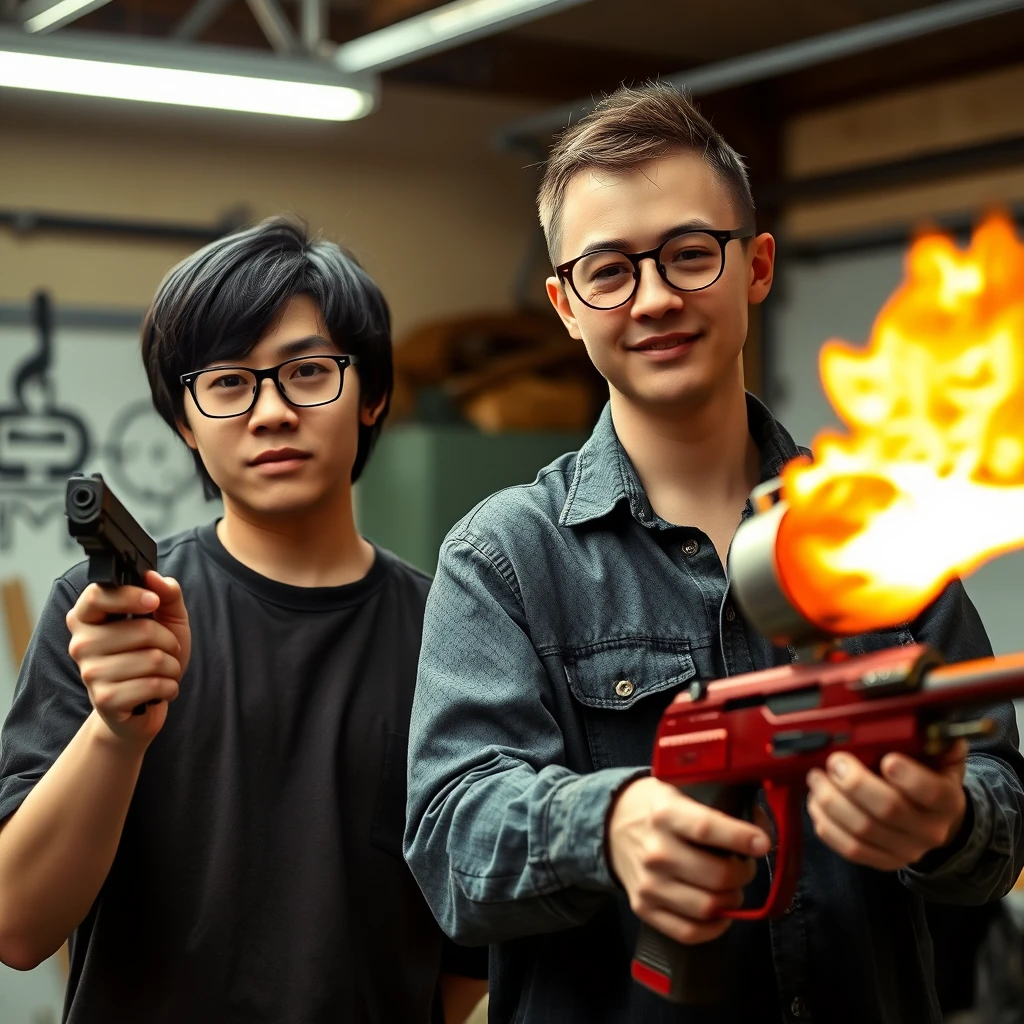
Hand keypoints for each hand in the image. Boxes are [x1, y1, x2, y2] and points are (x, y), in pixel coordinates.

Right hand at [67, 571, 190, 745]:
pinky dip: (169, 687)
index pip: (97, 595)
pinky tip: (161, 690)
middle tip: (164, 650)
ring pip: (153, 659)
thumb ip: (166, 593)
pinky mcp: (105, 699)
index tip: (153, 602)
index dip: (131, 595)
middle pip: (142, 630)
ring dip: (172, 666)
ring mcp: (90, 673)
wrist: (143, 707)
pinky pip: (153, 684)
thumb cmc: (151, 657)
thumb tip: (154, 577)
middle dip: (168, 641)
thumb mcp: (167, 619)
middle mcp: (81, 644)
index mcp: (88, 618)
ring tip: (163, 672)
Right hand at [607, 777, 771, 944]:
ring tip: (731, 887)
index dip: (740, 838)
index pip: (706, 829)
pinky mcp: (644, 908)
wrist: (612, 825)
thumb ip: (724, 804)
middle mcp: (655, 851)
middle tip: (745, 866)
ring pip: (707, 907)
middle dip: (743, 874)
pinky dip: (714, 927)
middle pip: (715, 876)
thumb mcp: (683, 790)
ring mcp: (648, 884)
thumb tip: (763, 828)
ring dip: (731, 900)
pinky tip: (720, 912)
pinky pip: (689, 932)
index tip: (762, 843)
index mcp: (665, 814)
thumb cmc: (657, 807)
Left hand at [806, 741, 968, 870]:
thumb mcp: (937, 757)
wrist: (931, 819)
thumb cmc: (926, 778)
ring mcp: (905, 850)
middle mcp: (930, 830)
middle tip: (835, 761)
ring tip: (817, 778)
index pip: (932, 792)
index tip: (886, 758)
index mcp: (947, 801)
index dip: (908, 776)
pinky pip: (850, 849)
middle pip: (888, 810)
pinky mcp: (882, 861)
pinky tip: (816, 803)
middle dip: (854, 782)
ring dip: (831, 801)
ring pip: (862, 830)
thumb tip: (922, 720)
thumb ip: (932, 740)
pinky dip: (827, 825)